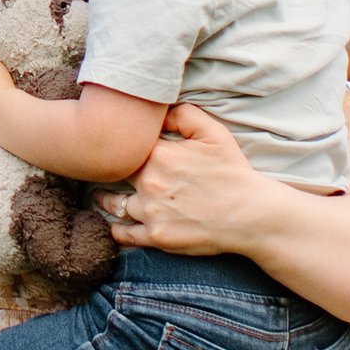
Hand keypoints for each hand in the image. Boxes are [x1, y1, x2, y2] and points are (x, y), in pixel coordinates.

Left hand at [100, 102, 267, 256]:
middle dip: (107, 169)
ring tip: (99, 196)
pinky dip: (115, 228)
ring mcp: (151, 212)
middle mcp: (149, 183)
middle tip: (99, 167)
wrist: (250, 213)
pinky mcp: (156, 237)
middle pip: (112, 173)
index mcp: (159, 155)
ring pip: (112, 204)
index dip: (119, 144)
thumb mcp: (213, 132)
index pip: (123, 145)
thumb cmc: (232, 171)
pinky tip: (113, 223)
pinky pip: (123, 234)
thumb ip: (182, 114)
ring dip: (104, 199)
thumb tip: (157, 113)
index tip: (115, 145)